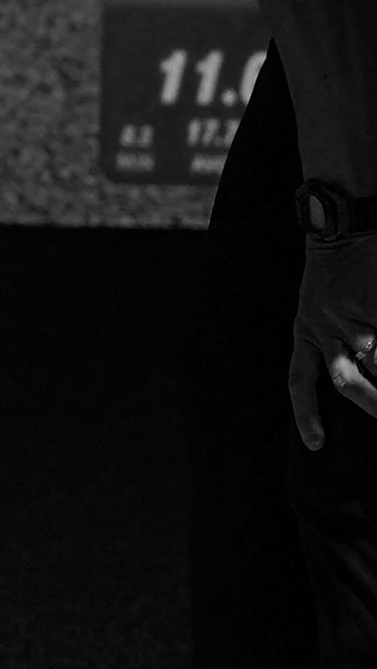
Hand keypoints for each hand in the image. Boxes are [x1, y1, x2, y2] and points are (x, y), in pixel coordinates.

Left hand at [291, 235, 376, 449]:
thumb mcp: (315, 304)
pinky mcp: (372, 303)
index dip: (306, 414)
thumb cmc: (333, 269)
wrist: (342, 224)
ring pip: (375, 362)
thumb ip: (328, 337)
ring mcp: (350, 315)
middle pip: (346, 380)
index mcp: (306, 329)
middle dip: (371, 404)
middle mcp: (323, 326)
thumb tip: (362, 367)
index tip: (316, 445)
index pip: (300, 380)